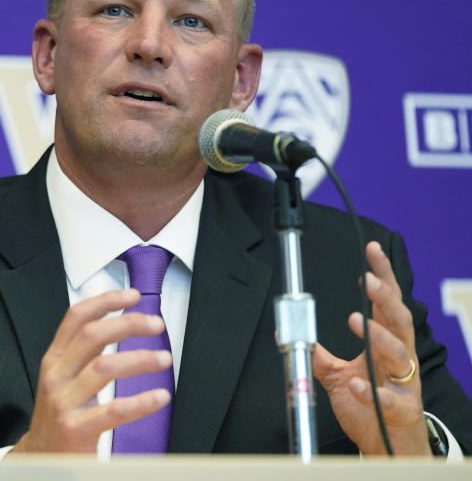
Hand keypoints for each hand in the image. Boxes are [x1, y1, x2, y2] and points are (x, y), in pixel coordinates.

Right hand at [10, 289, 171, 453]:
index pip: (76, 318)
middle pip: (92, 336)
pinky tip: (159, 396)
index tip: (133, 296)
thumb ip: (84, 352)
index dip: (105, 301)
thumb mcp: (63, 378)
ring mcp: (64, 402)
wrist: (41, 457)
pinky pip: (114, 410)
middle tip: (155, 324)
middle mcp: (56, 376)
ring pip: (104, 368)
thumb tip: (116, 322)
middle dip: (127, 324)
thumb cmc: (59, 415)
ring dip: (139, 359)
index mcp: (54, 359)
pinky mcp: (76, 429)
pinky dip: (141, 401)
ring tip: (164, 358)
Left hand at [312, 241, 429, 455]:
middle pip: (399, 320)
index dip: (382, 276)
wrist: (388, 445)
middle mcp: (399, 359)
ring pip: (399, 353)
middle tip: (368, 280)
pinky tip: (357, 384)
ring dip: (378, 335)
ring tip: (358, 321)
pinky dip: (372, 391)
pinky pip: (390, 399)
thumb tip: (292, 334)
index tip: (372, 251)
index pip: (387, 304)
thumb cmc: (370, 406)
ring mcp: (403, 384)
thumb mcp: (339, 375)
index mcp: (386, 345)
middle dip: (384, 298)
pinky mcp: (400, 411)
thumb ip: (319, 354)